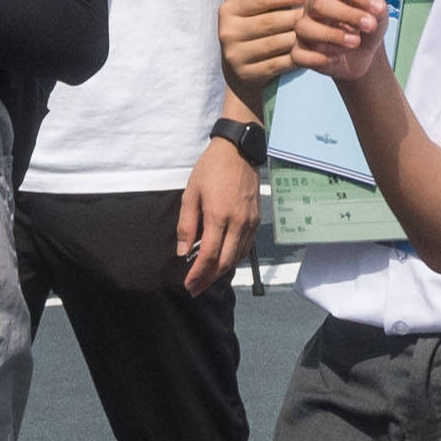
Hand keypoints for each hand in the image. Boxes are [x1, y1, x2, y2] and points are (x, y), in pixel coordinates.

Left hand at [176, 135, 260, 289]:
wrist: (239, 151)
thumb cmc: (211, 169)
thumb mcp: (191, 193)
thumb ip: (187, 224)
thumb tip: (184, 251)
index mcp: (219, 215)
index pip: (209, 255)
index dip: (198, 274)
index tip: (189, 284)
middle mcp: (238, 222)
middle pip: (225, 262)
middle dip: (209, 279)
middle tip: (195, 288)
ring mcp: (250, 222)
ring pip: (237, 257)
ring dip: (222, 271)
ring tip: (206, 278)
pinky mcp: (256, 219)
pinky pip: (246, 247)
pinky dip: (234, 258)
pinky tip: (223, 261)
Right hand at [218, 0, 319, 91]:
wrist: (239, 68)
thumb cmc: (255, 32)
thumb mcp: (254, 14)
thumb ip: (272, 3)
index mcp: (229, 10)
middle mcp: (228, 32)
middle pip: (270, 22)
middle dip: (297, 17)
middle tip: (319, 15)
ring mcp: (235, 55)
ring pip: (276, 43)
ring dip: (301, 37)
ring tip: (319, 31)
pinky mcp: (247, 74)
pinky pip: (279, 63)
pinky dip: (299, 56)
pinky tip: (313, 51)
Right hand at [288, 0, 392, 82]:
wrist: (364, 55)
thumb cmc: (366, 29)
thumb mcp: (379, 17)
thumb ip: (378, 9)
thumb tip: (377, 7)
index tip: (378, 9)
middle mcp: (313, 7)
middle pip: (319, 4)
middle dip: (347, 14)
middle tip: (369, 26)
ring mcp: (304, 28)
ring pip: (305, 28)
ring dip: (332, 35)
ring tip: (355, 42)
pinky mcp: (301, 51)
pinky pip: (300, 54)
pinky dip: (318, 58)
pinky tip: (337, 58)